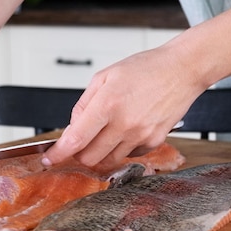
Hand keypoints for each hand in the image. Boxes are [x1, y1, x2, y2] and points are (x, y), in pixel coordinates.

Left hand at [42, 45, 204, 168]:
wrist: (182, 70)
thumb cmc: (145, 69)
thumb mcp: (104, 77)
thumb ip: (83, 105)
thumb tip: (72, 129)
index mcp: (108, 104)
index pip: (76, 139)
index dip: (58, 153)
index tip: (49, 159)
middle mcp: (125, 124)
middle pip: (89, 158)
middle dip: (79, 153)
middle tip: (80, 141)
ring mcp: (141, 135)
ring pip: (108, 161)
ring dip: (99, 152)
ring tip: (106, 130)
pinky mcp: (154, 141)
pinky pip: (128, 155)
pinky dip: (120, 148)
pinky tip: (125, 130)